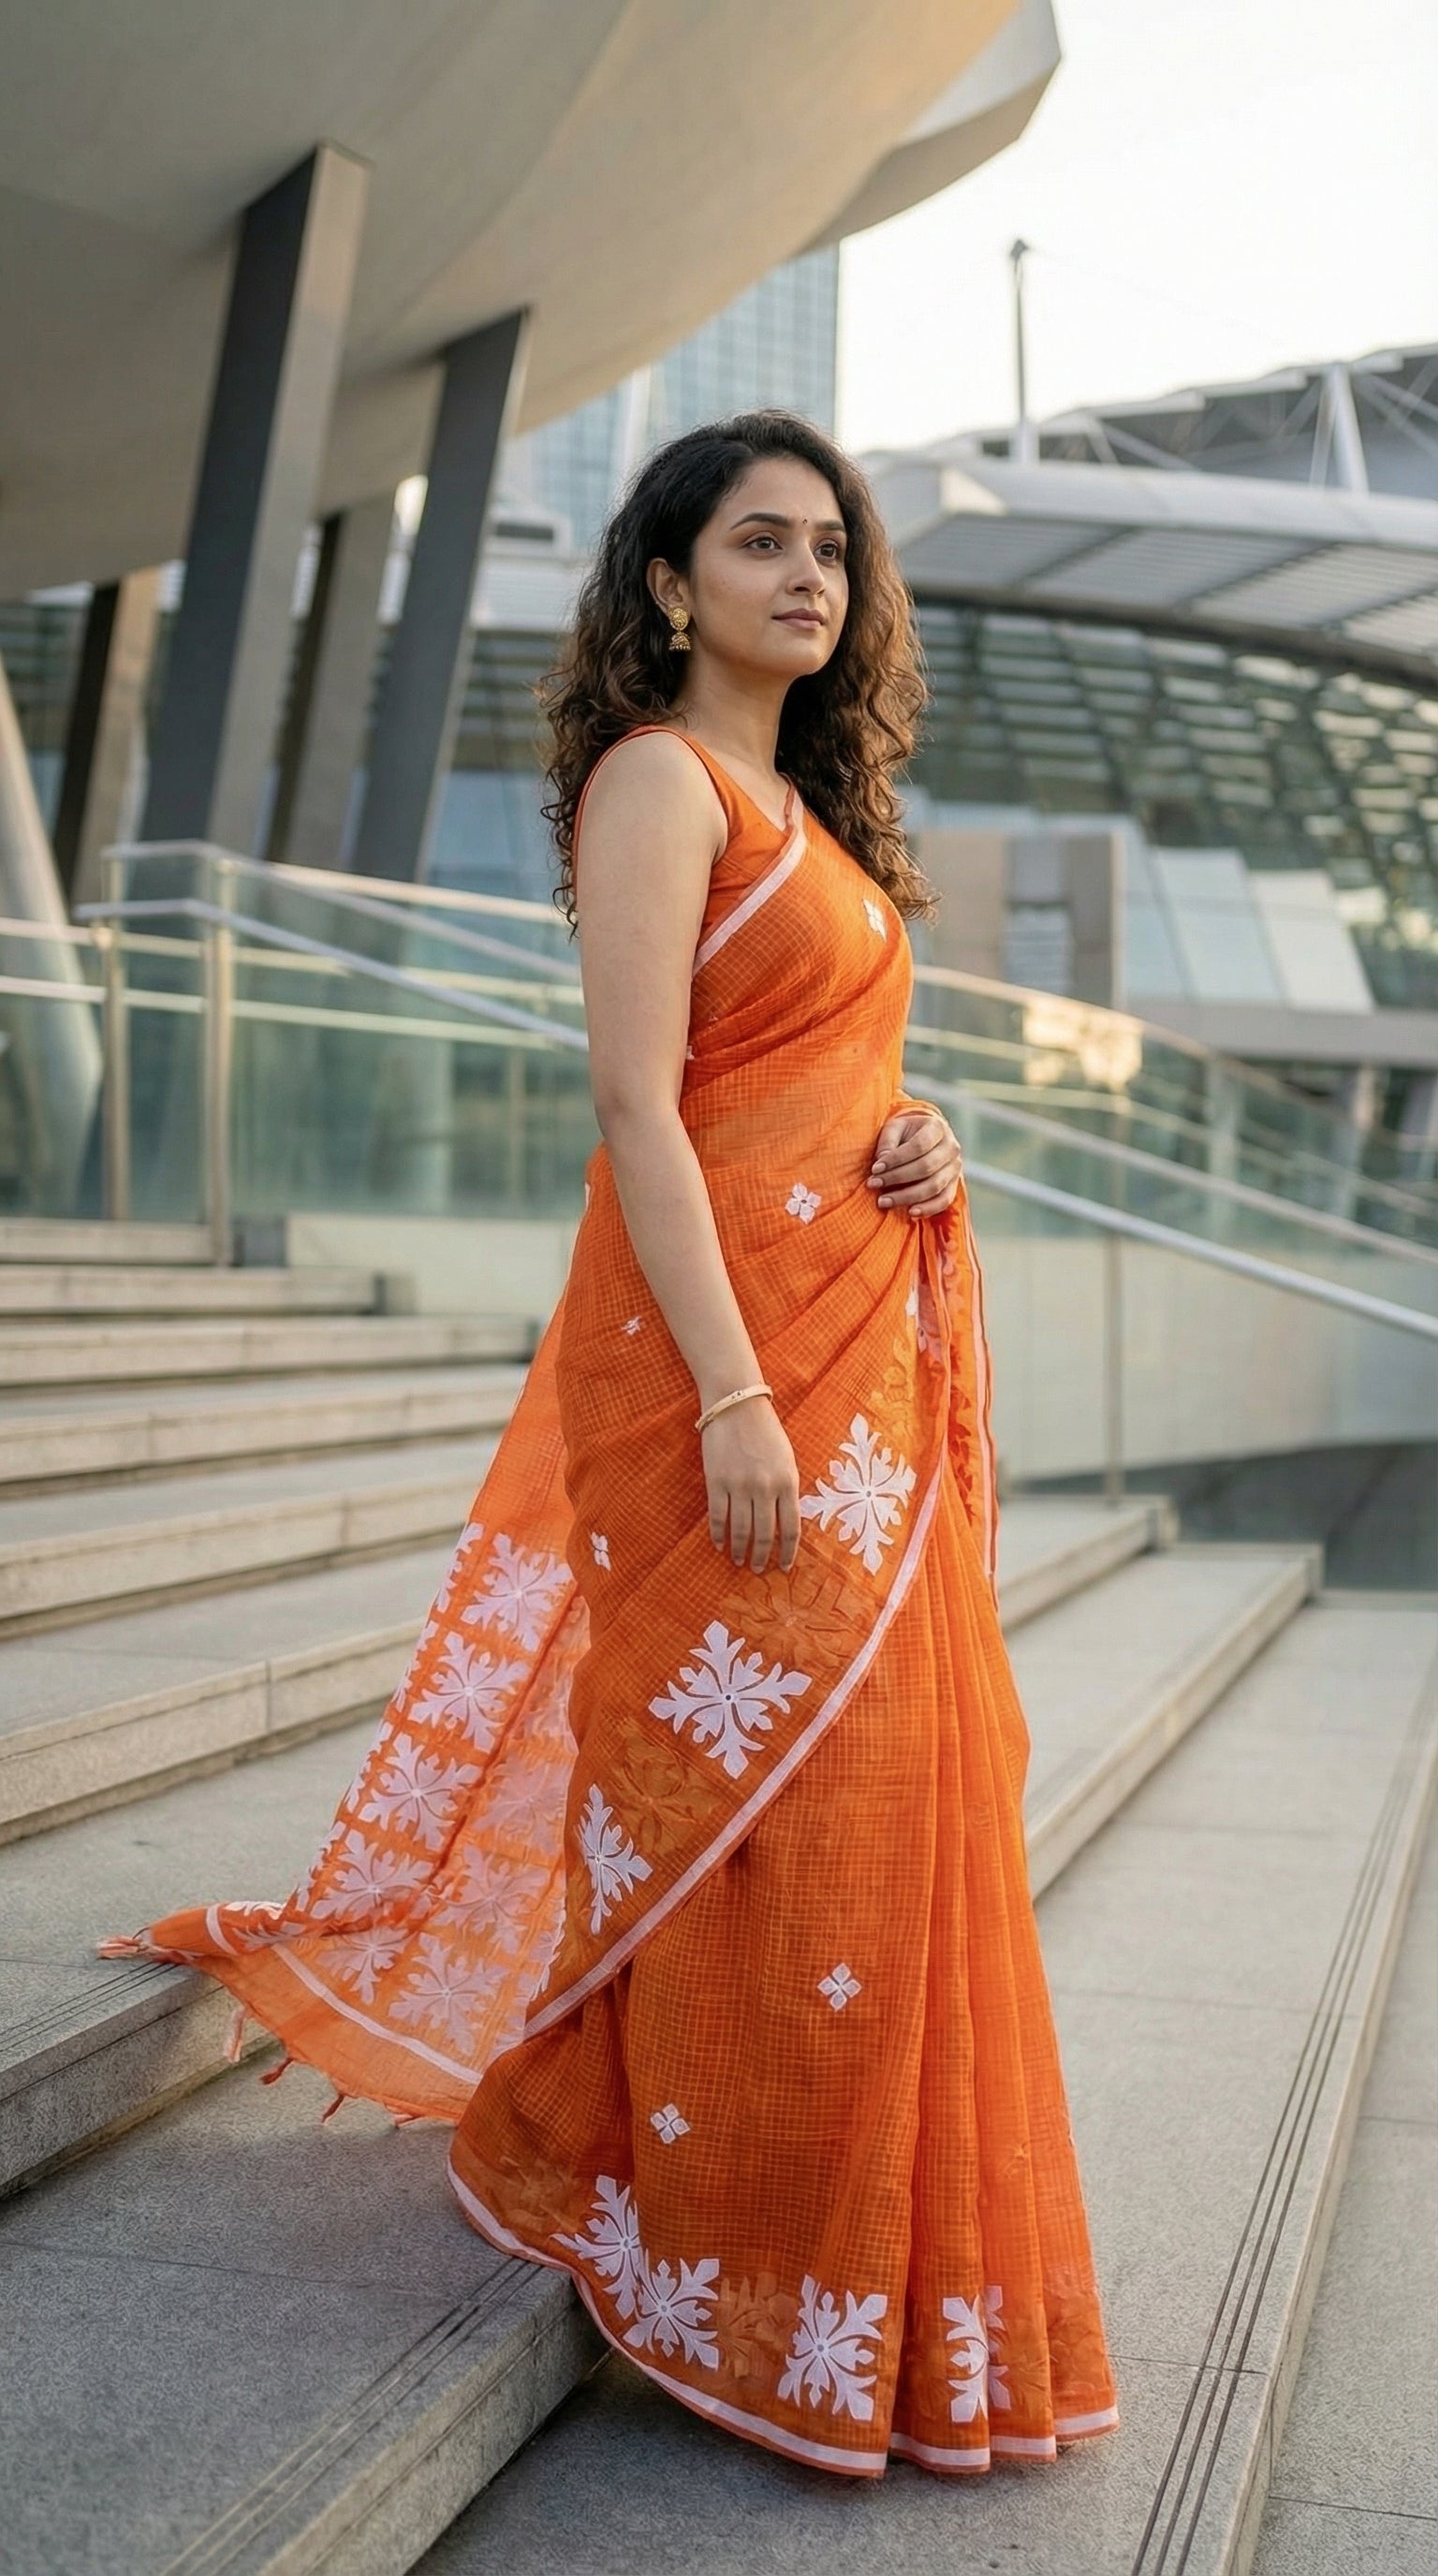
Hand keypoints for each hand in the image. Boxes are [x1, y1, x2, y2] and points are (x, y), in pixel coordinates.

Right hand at [701, 1396, 800, 1573]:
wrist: (736, 1404)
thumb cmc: (766, 1430)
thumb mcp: (787, 1459)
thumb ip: (787, 1488)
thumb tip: (785, 1521)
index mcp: (787, 1482)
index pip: (791, 1527)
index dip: (788, 1552)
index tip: (785, 1566)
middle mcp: (765, 1487)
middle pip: (765, 1534)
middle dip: (762, 1556)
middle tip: (758, 1569)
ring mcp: (739, 1485)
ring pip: (740, 1529)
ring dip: (740, 1549)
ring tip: (739, 1560)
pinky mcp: (716, 1481)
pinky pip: (717, 1516)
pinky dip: (718, 1534)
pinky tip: (719, 1544)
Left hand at [866, 1107, 962, 1218]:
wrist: (926, 1140)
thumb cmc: (906, 1134)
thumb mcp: (895, 1128)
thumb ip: (888, 1141)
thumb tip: (881, 1161)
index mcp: (937, 1128)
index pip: (918, 1145)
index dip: (896, 1159)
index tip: (875, 1169)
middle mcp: (951, 1147)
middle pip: (926, 1167)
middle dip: (897, 1178)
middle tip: (873, 1184)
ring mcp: (955, 1168)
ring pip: (934, 1186)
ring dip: (907, 1196)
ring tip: (883, 1201)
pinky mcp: (954, 1185)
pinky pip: (944, 1200)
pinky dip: (928, 1208)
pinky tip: (910, 1213)